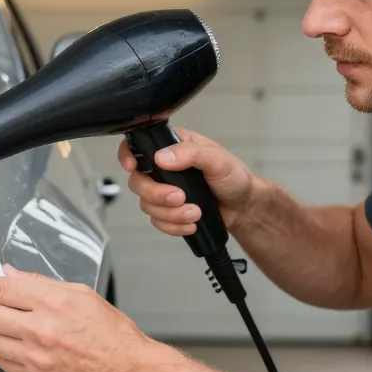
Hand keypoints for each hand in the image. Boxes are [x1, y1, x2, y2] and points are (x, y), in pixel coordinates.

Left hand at [0, 264, 158, 371]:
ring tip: (14, 328)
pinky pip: (3, 362)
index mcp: (53, 302)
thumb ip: (40, 282)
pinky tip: (24, 347)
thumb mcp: (80, 294)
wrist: (128, 371)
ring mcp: (35, 357)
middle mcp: (40, 329)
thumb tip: (10, 274)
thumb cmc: (110, 333)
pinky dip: (7, 353)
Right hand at [117, 127, 256, 233]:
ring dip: (170, 214)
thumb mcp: (217, 159)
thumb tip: (163, 157)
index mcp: (172, 146)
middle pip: (138, 182)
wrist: (243, 207)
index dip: (128, 156)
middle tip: (180, 197)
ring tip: (195, 213)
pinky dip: (173, 226)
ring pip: (147, 205)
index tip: (133, 167)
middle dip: (156, 195)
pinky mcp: (167, 210)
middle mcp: (163, 167)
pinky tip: (190, 223)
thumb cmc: (234, 177)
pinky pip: (157, 221)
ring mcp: (164, 190)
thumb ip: (191, 153)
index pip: (138, 145)